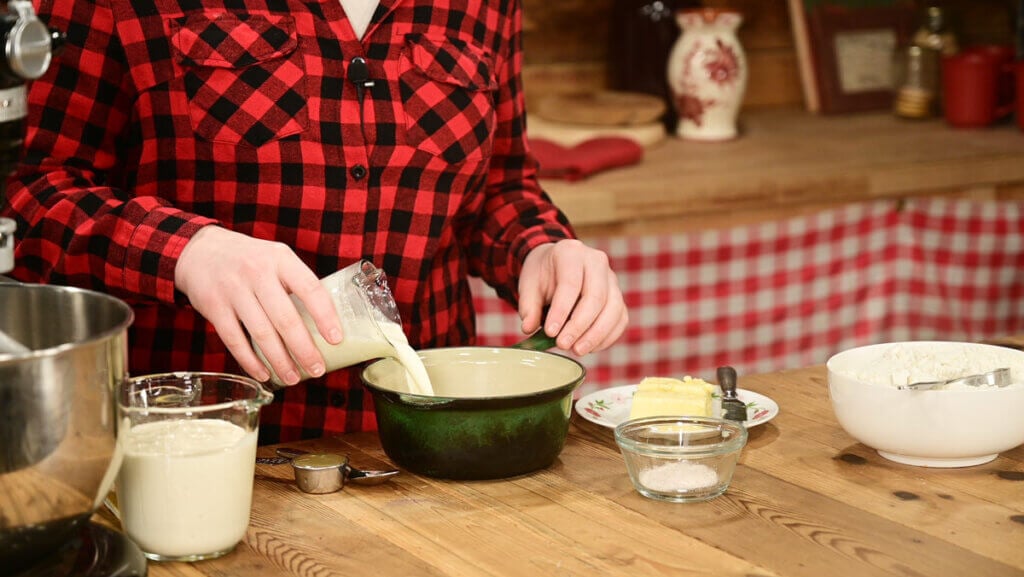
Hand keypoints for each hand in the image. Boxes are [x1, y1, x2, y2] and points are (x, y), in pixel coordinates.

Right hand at [174, 226, 341, 384]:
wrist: (201, 250)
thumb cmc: (251, 260)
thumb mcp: (277, 258)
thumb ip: (296, 283)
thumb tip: (327, 322)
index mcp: (281, 259)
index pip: (310, 288)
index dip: (325, 316)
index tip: (336, 339)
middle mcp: (257, 272)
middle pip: (285, 318)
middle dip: (304, 349)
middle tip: (317, 369)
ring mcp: (233, 290)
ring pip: (261, 333)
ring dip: (280, 360)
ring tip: (293, 378)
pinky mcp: (214, 307)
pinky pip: (234, 340)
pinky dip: (251, 361)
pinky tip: (264, 374)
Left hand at [518, 239, 627, 354]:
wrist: (556, 265)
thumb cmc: (542, 275)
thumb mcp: (528, 285)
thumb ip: (528, 306)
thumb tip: (529, 328)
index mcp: (571, 253)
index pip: (570, 284)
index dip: (561, 310)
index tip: (550, 332)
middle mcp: (596, 262)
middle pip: (596, 297)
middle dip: (579, 326)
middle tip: (563, 344)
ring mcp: (611, 279)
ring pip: (613, 309)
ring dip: (596, 335)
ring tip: (577, 350)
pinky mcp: (618, 296)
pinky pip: (620, 318)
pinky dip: (607, 337)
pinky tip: (590, 348)